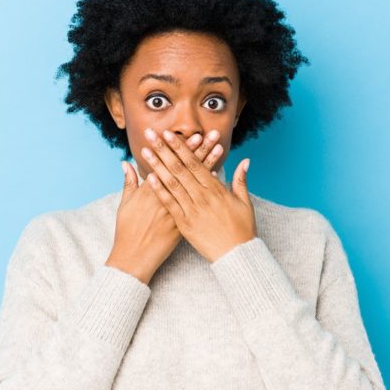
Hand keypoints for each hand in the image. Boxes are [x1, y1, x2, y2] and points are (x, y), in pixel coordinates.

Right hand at [106, 132, 223, 283]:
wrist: (135, 256)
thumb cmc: (128, 230)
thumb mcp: (126, 204)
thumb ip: (129, 183)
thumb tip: (126, 164)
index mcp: (151, 190)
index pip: (170, 163)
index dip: (183, 148)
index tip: (194, 134)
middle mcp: (167, 196)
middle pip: (187, 168)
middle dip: (200, 149)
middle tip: (212, 134)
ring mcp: (178, 209)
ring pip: (197, 182)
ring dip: (208, 164)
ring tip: (219, 149)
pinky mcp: (185, 222)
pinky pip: (199, 201)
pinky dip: (207, 191)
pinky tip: (218, 178)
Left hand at [140, 127, 255, 262]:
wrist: (237, 255)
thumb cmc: (242, 228)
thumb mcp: (244, 202)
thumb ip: (241, 180)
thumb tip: (245, 160)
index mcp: (215, 189)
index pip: (194, 162)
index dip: (180, 147)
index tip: (169, 134)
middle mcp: (202, 196)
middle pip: (179, 168)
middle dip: (163, 149)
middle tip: (150, 134)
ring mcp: (192, 209)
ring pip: (171, 183)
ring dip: (157, 166)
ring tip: (144, 152)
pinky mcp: (184, 223)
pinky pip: (169, 204)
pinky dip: (159, 190)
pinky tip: (148, 178)